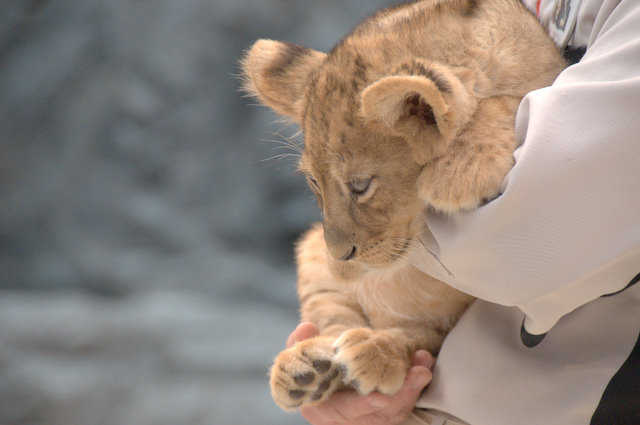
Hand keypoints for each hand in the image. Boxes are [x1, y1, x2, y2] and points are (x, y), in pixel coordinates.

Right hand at [285, 323, 433, 424]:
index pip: (344, 412)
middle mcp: (344, 421)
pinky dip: (414, 388)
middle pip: (378, 416)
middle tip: (418, 373)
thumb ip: (300, 343)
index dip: (363, 405)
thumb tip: (306, 328)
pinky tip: (423, 367)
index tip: (381, 398)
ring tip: (424, 365)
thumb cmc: (311, 367)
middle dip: (401, 395)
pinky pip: (401, 406)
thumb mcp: (301, 355)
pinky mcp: (383, 414)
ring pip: (394, 413)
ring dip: (413, 389)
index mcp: (320, 410)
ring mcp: (366, 420)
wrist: (324, 377)